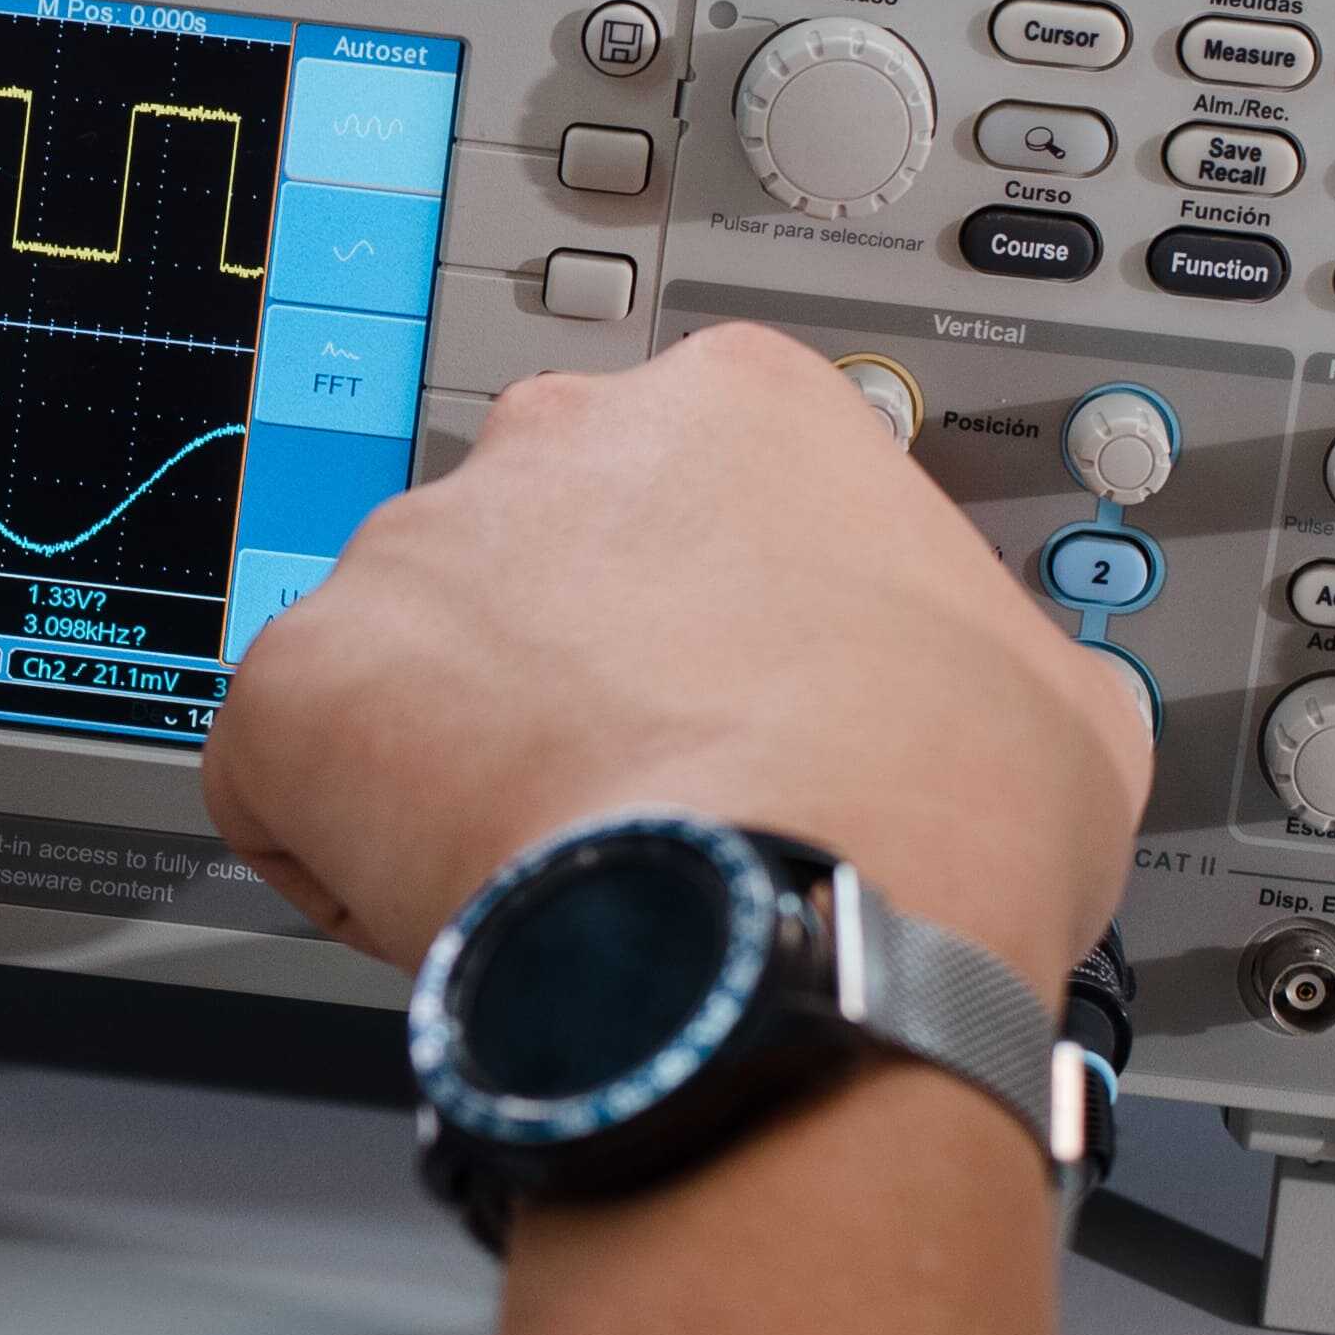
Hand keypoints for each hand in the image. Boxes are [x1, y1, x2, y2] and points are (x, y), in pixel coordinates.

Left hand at [203, 325, 1148, 989]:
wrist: (796, 926)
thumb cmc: (934, 815)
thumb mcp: (1053, 697)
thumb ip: (985, 655)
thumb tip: (999, 705)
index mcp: (741, 408)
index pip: (676, 490)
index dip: (689, 620)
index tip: (714, 703)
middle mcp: (558, 442)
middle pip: (523, 557)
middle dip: (555, 672)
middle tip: (623, 792)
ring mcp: (414, 551)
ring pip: (402, 659)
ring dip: (448, 757)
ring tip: (541, 870)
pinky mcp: (300, 676)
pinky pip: (280, 766)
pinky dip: (332, 847)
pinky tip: (439, 907)